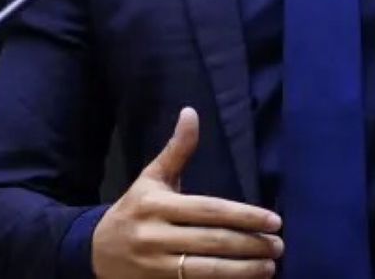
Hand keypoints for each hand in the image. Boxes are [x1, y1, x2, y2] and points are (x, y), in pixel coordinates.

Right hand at [93, 108, 282, 277]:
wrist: (95, 250)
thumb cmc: (134, 209)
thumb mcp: (151, 178)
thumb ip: (176, 150)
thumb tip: (191, 112)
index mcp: (157, 205)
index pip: (209, 211)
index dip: (243, 216)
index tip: (274, 220)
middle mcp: (155, 236)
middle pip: (212, 241)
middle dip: (250, 245)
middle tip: (279, 245)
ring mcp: (156, 266)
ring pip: (207, 270)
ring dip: (243, 270)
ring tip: (270, 267)